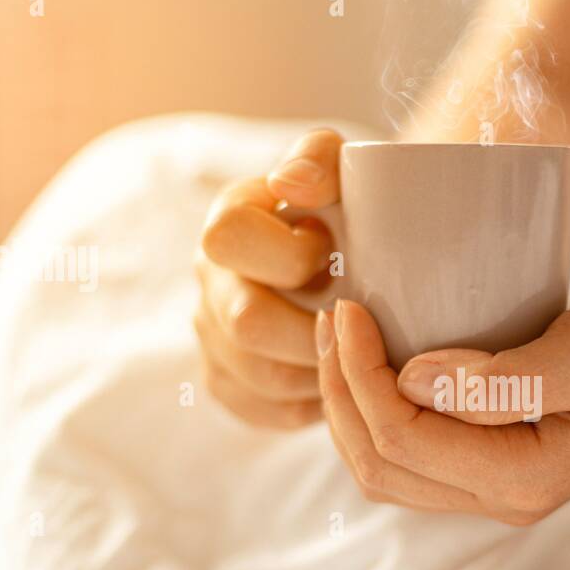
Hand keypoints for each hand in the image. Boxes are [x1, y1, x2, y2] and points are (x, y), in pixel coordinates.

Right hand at [193, 128, 344, 427]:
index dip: (290, 255)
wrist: (353, 254)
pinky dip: (310, 402)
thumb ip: (317, 158)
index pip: (229, 238)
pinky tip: (337, 378)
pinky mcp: (227, 383)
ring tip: (356, 353)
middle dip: (315, 329)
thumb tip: (290, 184)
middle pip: (246, 323)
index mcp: (229, 222)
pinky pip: (265, 412)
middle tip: (361, 325)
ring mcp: (211, 336)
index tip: (334, 255)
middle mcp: (209, 279)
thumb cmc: (347, 209)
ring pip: (261, 376)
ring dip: (320, 370)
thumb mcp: (339, 168)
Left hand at [315, 293, 569, 524]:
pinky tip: (374, 365)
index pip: (404, 439)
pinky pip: (412, 457)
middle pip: (381, 466)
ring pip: (388, 470)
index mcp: (521, 479)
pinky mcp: (495, 465)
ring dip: (350, 409)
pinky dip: (378, 414)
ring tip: (340, 339)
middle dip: (339, 394)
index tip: (350, 309)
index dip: (359, 376)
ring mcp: (497, 489)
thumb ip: (499, 376)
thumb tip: (410, 376)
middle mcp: (502, 499)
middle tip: (333, 318)